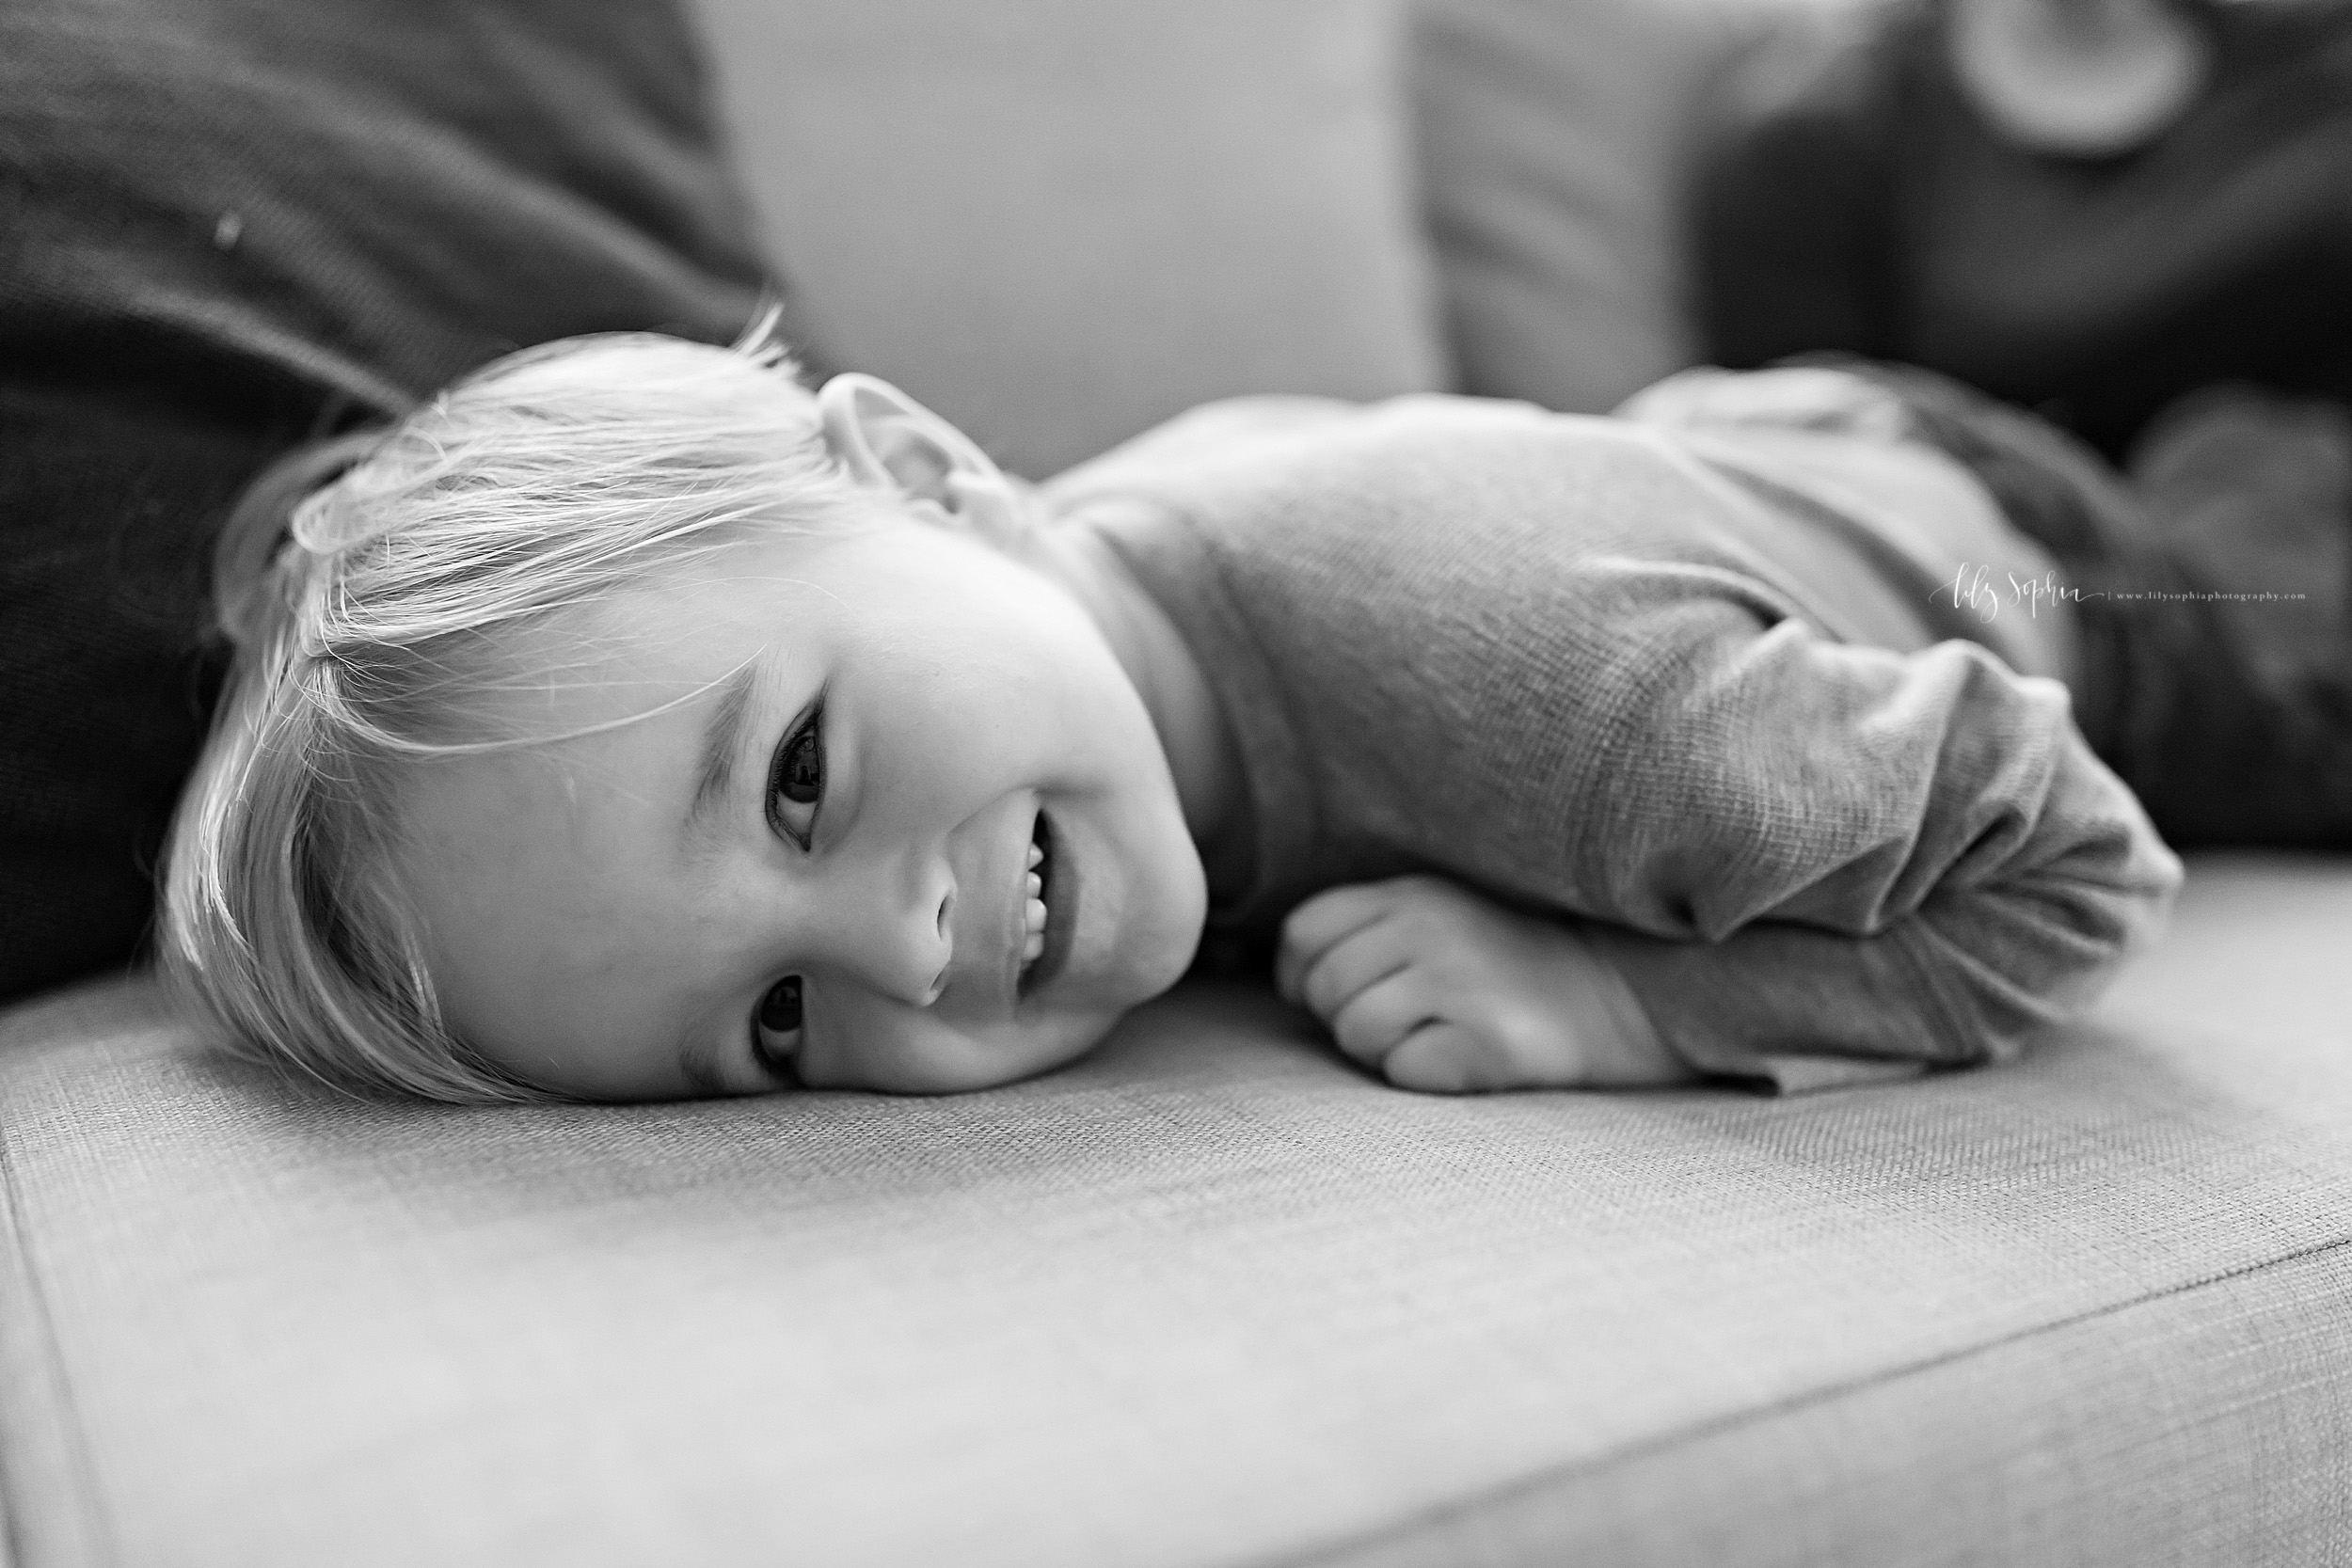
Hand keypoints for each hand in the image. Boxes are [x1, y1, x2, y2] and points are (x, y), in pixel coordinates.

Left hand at [1274, 875, 1694, 1093]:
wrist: (1613, 993)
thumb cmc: (1507, 962)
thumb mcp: (1436, 915)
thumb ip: (1366, 927)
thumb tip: (1283, 979)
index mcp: (1410, 893)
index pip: (1305, 932)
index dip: (1301, 975)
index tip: (1337, 995)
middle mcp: (1430, 929)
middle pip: (1325, 991)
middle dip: (1346, 1020)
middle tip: (1403, 1021)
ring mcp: (1460, 982)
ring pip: (1356, 1034)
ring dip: (1382, 1051)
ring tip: (1434, 1035)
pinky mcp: (1489, 1039)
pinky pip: (1404, 1072)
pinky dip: (1423, 1075)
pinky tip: (1461, 1056)